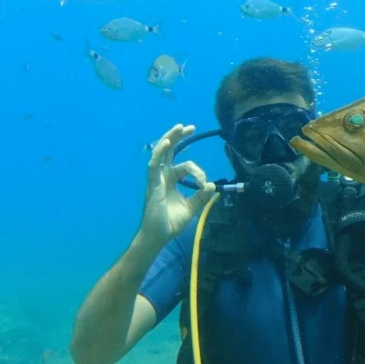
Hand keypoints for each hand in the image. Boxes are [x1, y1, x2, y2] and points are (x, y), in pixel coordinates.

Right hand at [136, 124, 215, 249]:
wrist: (159, 236)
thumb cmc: (171, 222)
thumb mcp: (192, 208)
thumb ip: (201, 196)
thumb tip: (212, 184)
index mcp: (171, 180)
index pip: (185, 166)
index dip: (198, 171)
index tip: (205, 183)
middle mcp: (163, 176)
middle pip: (169, 151)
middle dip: (179, 137)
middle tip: (191, 127)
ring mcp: (156, 178)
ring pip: (161, 153)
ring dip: (170, 138)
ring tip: (180, 127)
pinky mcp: (152, 184)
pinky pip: (154, 165)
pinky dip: (160, 152)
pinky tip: (167, 142)